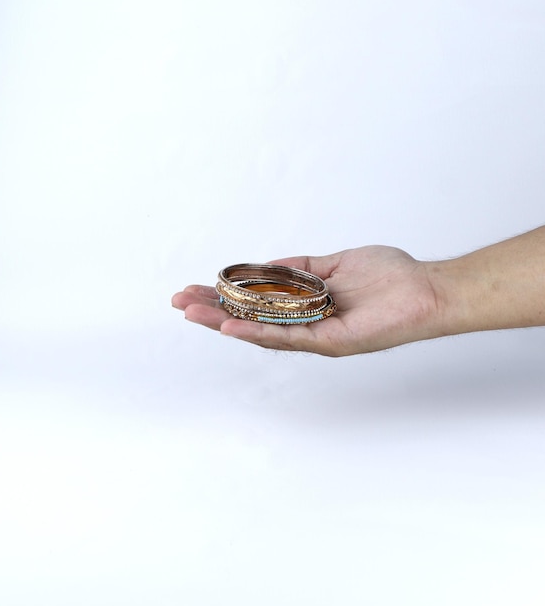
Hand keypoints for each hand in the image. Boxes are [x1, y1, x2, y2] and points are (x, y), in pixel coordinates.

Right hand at [171, 246, 441, 356]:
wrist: (425, 290)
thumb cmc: (388, 276)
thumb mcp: (333, 263)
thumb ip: (301, 268)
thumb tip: (267, 266)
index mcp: (305, 306)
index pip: (257, 302)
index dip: (226, 295)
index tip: (198, 285)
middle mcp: (305, 324)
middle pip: (250, 319)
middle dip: (213, 309)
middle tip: (179, 301)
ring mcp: (315, 336)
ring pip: (260, 331)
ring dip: (223, 322)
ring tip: (191, 312)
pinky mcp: (329, 343)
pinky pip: (287, 338)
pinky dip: (256, 333)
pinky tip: (229, 327)